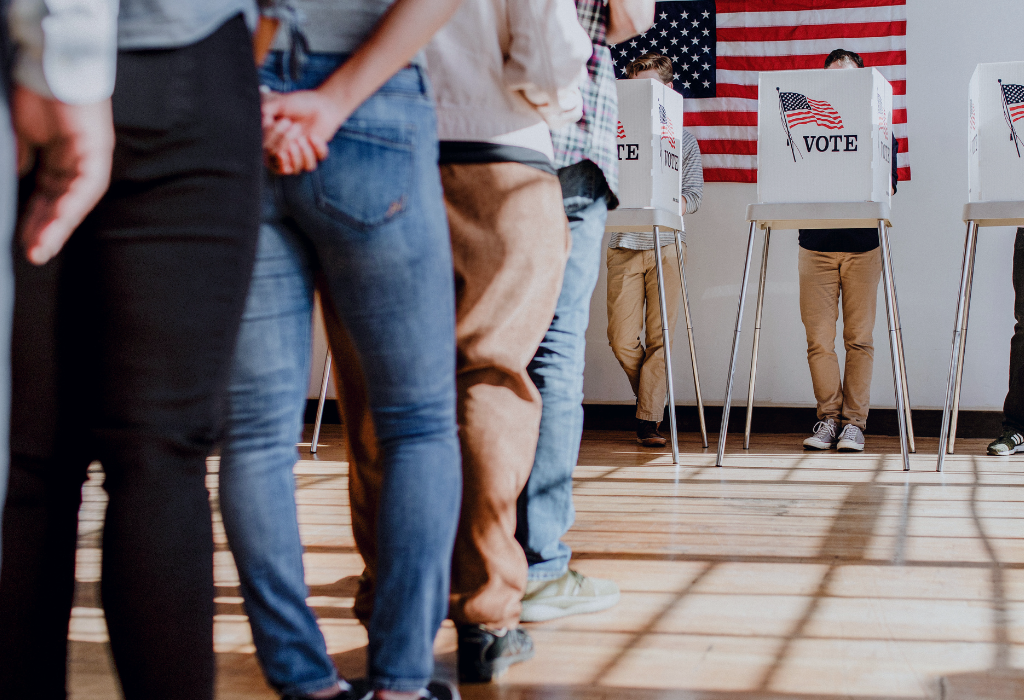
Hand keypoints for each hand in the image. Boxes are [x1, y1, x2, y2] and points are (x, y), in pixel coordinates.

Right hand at [13, 86, 114, 264]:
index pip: (48, 197)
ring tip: (41, 248)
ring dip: (58, 225)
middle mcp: (78, 161)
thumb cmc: (34, 91)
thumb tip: (17, 179)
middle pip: (61, 203)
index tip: (23, 243)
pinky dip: (71, 204)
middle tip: (32, 256)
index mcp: (61, 159)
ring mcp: (89, 155)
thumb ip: (22, 158)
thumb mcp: (21, 133)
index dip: (35, 220)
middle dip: (45, 230)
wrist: (48, 60)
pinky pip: (86, 184)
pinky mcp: (96, 148)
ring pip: (75, 200)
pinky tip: (58, 222)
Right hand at [261, 89, 344, 174]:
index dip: (270, 144)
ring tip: (303, 137)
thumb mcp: (279, 104)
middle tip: (293, 126)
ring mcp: (299, 155)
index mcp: (271, 143)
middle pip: (279, 165)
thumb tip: (261, 120)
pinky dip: (315, 150)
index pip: (266, 155)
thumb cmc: (296, 103)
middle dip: (284, 145)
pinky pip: (314, 162)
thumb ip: (266, 111)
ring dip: (300, 154)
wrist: (320, 103)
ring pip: (297, 169)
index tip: (276, 124)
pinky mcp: (315, 155)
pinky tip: (313, 136)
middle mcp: (284, 152)